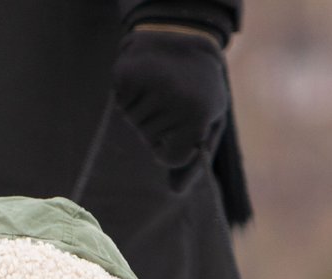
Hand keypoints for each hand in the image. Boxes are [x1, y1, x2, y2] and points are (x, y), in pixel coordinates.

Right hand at [113, 29, 229, 180]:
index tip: (182, 122)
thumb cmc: (200, 84)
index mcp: (197, 116)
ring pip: (134, 124)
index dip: (172, 145)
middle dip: (158, 126)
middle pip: (150, 141)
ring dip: (144, 110)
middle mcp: (174, 102)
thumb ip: (196, 158)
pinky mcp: (125, 77)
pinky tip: (144, 79)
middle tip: (171, 97)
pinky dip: (129, 96)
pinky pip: (121, 105)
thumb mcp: (210, 120)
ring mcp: (149, 88)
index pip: (170, 158)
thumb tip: (175, 193)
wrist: (183, 32)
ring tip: (159, 86)